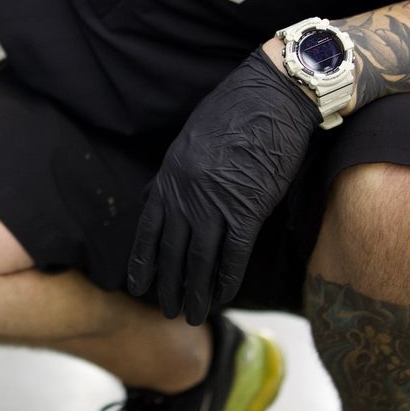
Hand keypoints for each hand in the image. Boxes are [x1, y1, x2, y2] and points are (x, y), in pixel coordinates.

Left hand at [125, 51, 321, 323]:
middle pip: (171, 250)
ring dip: (194, 291)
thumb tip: (153, 196)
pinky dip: (226, 279)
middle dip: (166, 284)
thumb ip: (173, 173)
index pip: (148, 229)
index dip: (142, 261)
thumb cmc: (235, 112)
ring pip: (199, 259)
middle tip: (164, 311)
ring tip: (190, 315)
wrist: (273, 94)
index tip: (136, 286)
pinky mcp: (249, 208)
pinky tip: (222, 297)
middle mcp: (187, 193)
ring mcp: (216, 201)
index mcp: (170, 174)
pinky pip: (233, 253)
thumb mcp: (190, 139)